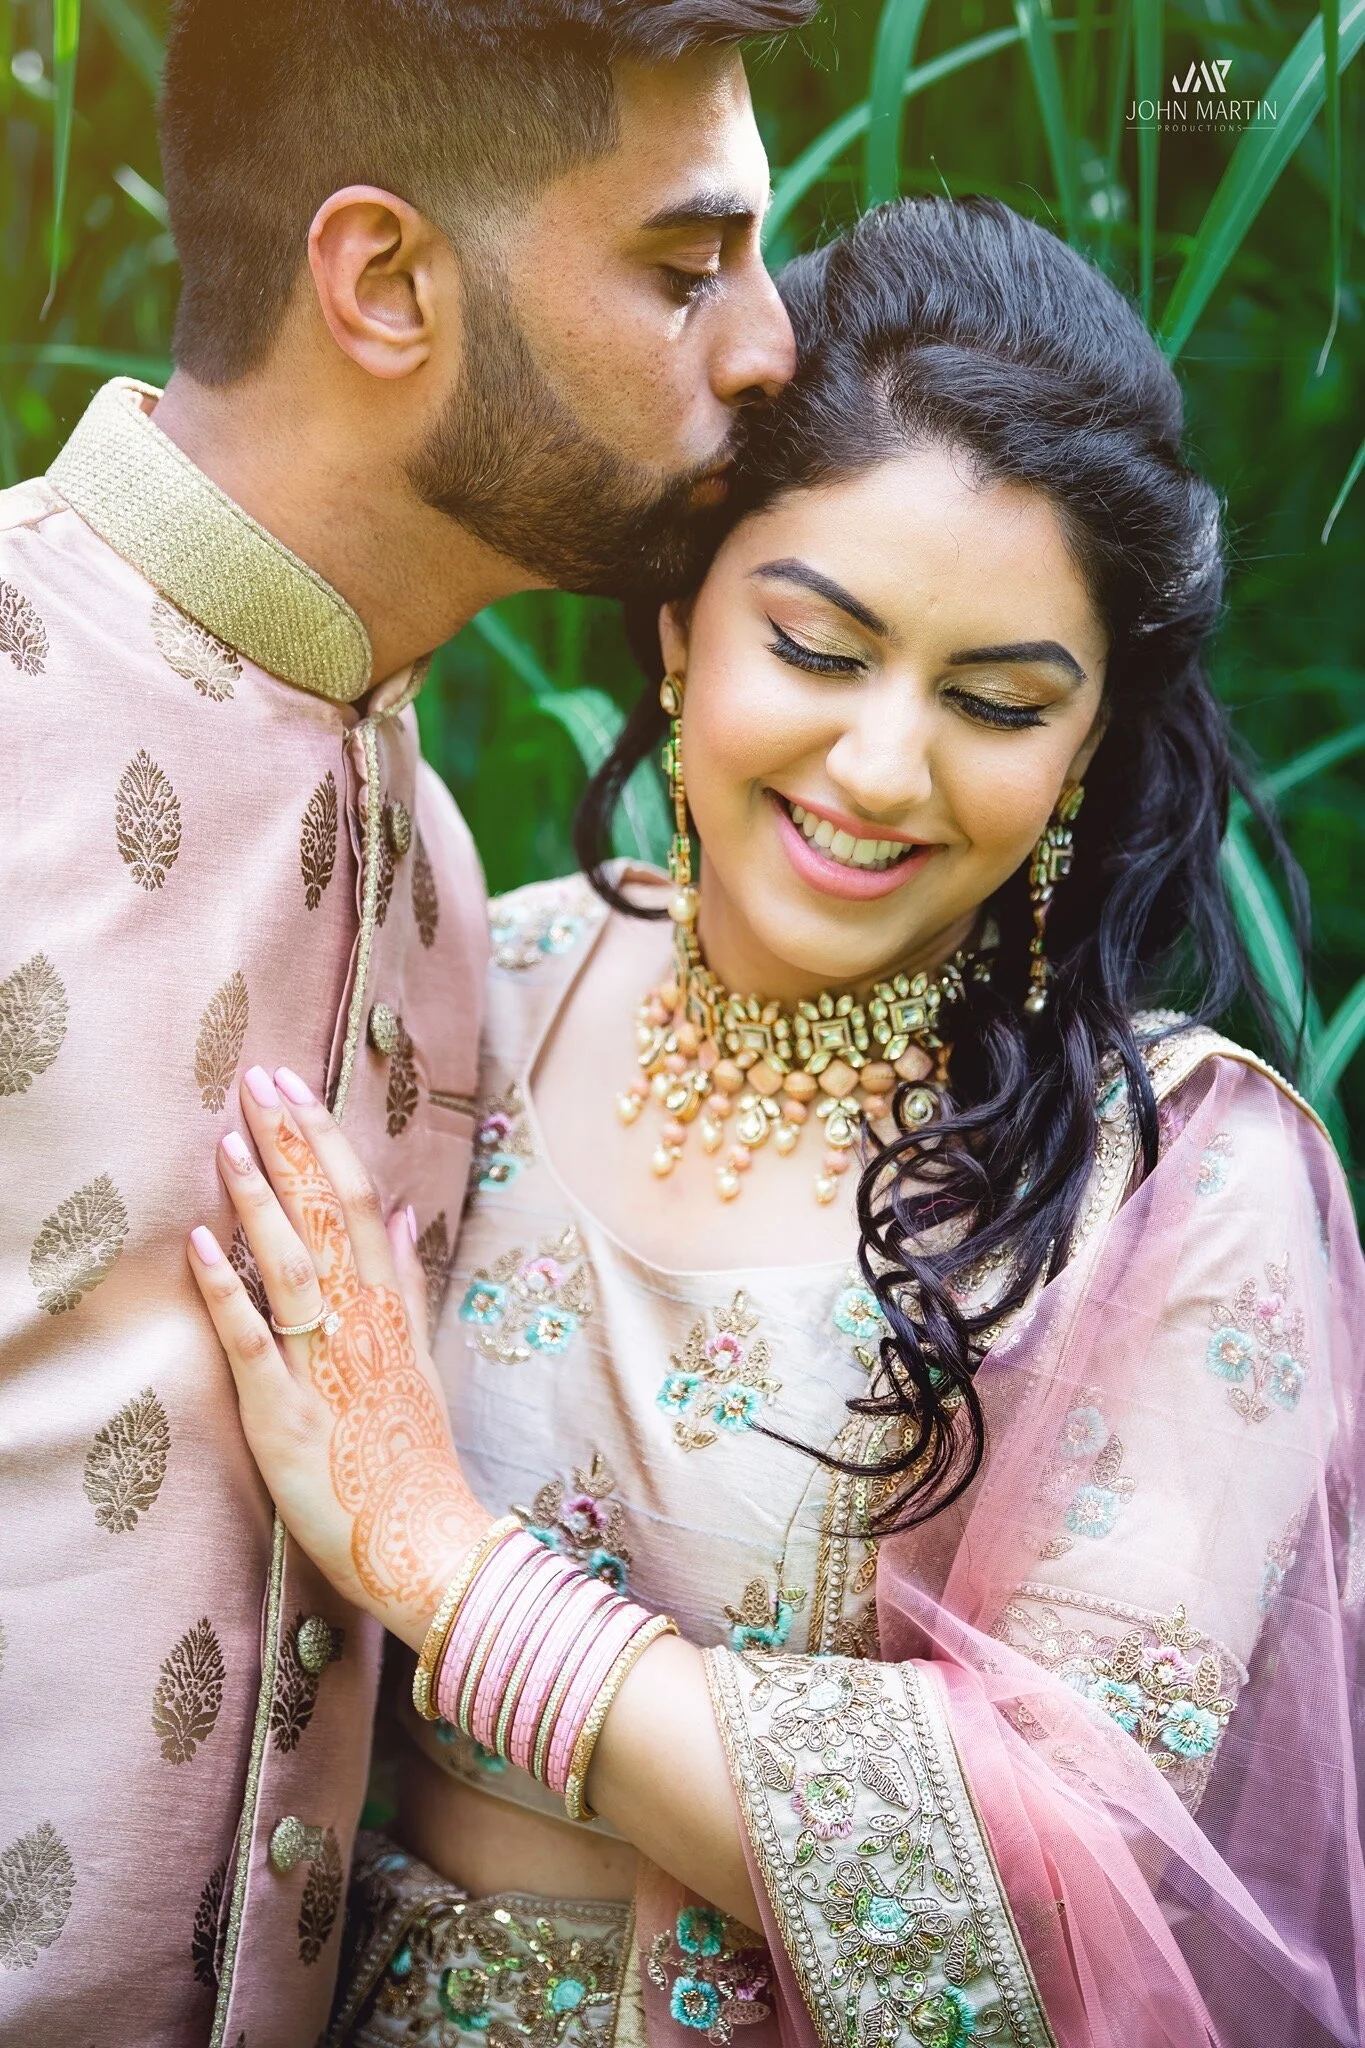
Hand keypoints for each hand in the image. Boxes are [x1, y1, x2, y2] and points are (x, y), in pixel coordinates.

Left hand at [187, 1064, 490, 1648]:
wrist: (426, 1545)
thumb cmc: (414, 1456)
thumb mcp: (417, 1358)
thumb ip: (404, 1281)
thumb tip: (396, 1209)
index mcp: (389, 1308)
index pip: (357, 1202)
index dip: (324, 1140)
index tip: (294, 1086)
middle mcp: (361, 1325)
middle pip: (326, 1217)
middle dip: (292, 1144)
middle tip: (258, 1079)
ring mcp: (325, 1368)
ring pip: (293, 1266)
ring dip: (260, 1200)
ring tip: (228, 1140)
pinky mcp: (287, 1416)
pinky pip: (256, 1343)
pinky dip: (228, 1291)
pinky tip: (199, 1244)